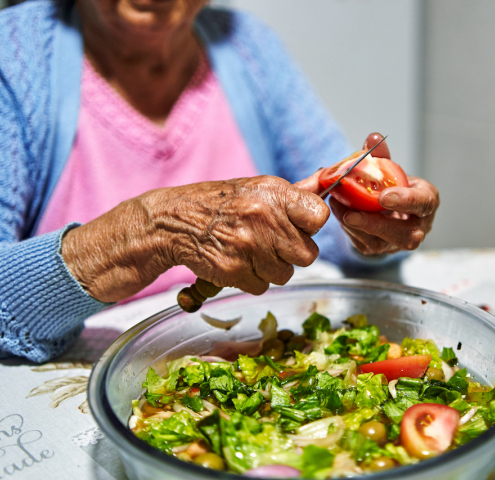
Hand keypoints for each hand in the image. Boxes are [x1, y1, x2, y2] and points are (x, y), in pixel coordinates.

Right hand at [62, 176, 328, 301]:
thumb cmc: (217, 206)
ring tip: (248, 252)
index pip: (318, 216)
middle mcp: (264, 218)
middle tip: (270, 244)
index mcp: (273, 193)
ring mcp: (249, 246)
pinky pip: (262, 286)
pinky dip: (250, 280)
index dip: (311, 226)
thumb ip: (290, 197)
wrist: (168, 223)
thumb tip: (326, 193)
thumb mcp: (254, 189)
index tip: (300, 227)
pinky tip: (234, 263)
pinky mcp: (234, 271)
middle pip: (307, 254)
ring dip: (270, 269)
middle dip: (291, 254)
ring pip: (285, 274)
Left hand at [296, 134, 438, 255]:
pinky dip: (347, 228)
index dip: (405, 201)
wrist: (388, 210)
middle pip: (404, 235)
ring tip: (337, 206)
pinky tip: (338, 211)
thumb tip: (372, 138)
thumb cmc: (393, 186)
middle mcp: (417, 228)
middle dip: (376, 225)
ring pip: (379, 243)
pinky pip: (362, 244)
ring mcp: (397, 243)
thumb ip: (382, 156)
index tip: (384, 196)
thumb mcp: (390, 169)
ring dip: (354, 226)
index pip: (424, 203)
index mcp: (427, 202)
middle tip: (352, 215)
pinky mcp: (378, 249)